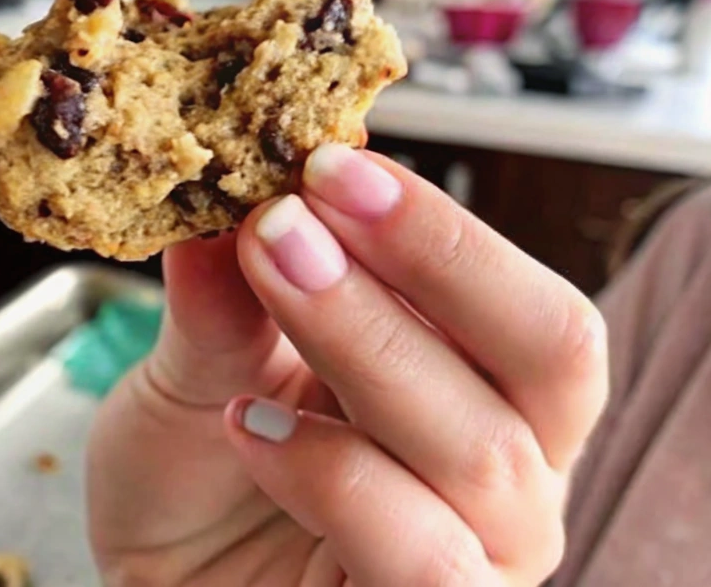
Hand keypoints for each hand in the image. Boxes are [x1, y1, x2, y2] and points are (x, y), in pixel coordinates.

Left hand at [87, 145, 607, 585]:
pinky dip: (332, 475)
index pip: (529, 299)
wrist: (158, 572)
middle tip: (303, 209)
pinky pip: (421, 555)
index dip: (442, 229)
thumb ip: (228, 291)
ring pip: (483, 450)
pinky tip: (248, 423)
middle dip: (430, 262)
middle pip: (552, 356)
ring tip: (269, 275)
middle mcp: (515, 470)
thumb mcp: (204, 362)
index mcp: (493, 386)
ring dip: (367, 344)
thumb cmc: (199, 468)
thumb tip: (237, 192)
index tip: (335, 165)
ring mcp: (482, 554)